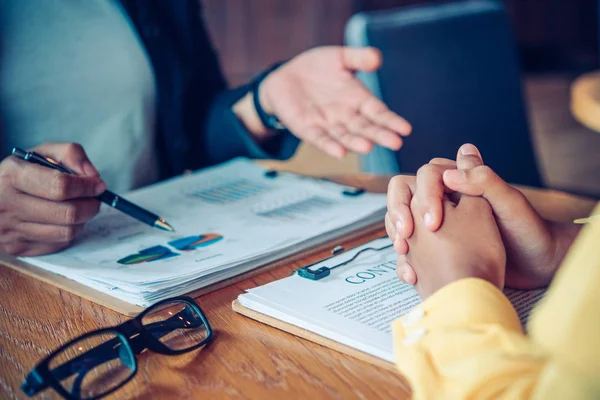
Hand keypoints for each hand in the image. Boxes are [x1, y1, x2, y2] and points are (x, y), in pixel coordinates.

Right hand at [0, 143, 105, 255]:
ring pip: (67, 232)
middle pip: (68, 213)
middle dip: (91, 205)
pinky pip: (58, 244)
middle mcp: (7, 205)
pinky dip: (68, 232)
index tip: (98, 185)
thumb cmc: (22, 173)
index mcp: (12, 176)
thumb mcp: (41, 153)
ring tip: (79, 208)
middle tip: (94, 198)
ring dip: (82, 220)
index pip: (61, 186)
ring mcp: (10, 230)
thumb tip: (93, 176)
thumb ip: (71, 154)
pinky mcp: (17, 247)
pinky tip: (62, 220)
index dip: (86, 186)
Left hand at [259, 46, 411, 157]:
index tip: (406, 129)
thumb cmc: (317, 68)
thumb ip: (358, 58)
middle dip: (379, 135)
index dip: (391, 121)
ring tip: (368, 147)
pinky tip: (339, 153)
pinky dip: (329, 146)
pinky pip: (320, 139)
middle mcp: (346, 116)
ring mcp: (327, 124)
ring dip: (355, 143)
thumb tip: (377, 58)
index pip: (378, 112)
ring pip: (345, 136)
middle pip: (365, 127)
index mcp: (358, 99)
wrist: (285, 77)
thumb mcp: (339, 58)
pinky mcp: (308, 129)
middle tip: (395, 143)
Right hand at [386, 143, 579, 288]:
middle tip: (405, 236)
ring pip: (404, 219)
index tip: (433, 222)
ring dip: (397, 234)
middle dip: (399, 211)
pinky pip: (411, 245)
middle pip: (406, 193)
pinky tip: (411, 274)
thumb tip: (448, 171)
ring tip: (404, 254)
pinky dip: (405, 258)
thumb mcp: (509, 204)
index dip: (424, 195)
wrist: (537, 265)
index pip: (428, 175)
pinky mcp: (436, 244)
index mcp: (463, 182)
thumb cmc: (529, 231)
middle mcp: (447, 198)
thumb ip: (484, 181)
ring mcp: (439, 222)